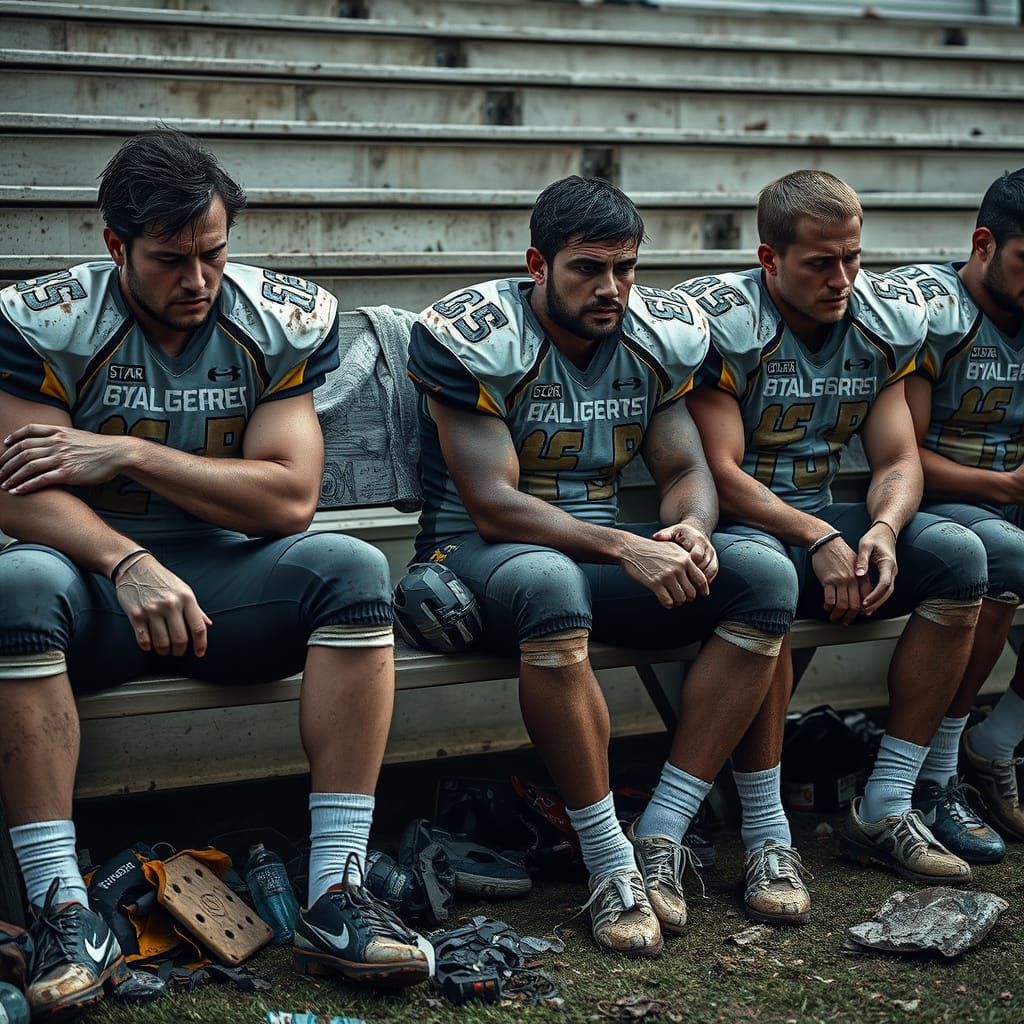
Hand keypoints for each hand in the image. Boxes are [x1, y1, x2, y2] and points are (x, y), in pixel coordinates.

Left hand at [0, 423, 130, 493]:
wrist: (118, 453)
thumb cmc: (101, 448)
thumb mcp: (79, 436)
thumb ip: (63, 438)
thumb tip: (52, 444)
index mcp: (59, 432)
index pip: (29, 431)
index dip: (14, 437)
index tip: (5, 445)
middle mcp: (57, 443)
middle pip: (23, 450)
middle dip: (6, 462)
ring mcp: (61, 457)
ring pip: (28, 466)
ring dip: (12, 476)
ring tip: (3, 484)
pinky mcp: (67, 473)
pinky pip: (41, 479)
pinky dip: (26, 485)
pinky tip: (18, 491)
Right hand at [114, 554, 212, 656]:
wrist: (135, 567)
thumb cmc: (162, 580)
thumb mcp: (183, 590)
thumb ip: (196, 609)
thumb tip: (208, 624)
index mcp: (186, 598)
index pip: (198, 628)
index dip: (201, 644)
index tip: (199, 653)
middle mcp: (171, 604)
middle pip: (180, 639)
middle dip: (180, 651)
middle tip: (178, 651)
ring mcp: (152, 610)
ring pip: (162, 643)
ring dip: (164, 651)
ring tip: (165, 649)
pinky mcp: (136, 614)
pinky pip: (144, 640)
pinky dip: (148, 647)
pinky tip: (150, 644)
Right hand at [618, 533, 709, 607]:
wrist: (631, 548)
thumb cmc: (651, 549)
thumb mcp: (672, 548)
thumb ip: (685, 560)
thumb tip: (696, 574)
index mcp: (685, 559)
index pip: (701, 579)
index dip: (703, 590)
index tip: (702, 594)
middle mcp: (678, 567)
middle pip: (692, 592)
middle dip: (688, 598)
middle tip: (682, 597)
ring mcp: (666, 576)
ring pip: (681, 598)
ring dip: (678, 602)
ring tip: (673, 599)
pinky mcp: (655, 583)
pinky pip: (667, 601)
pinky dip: (668, 604)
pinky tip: (665, 601)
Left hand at [651, 522, 718, 583]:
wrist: (695, 530)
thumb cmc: (681, 533)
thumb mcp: (673, 531)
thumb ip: (665, 535)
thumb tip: (655, 537)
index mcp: (697, 540)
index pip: (696, 556)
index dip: (688, 566)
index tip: (678, 574)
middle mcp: (707, 547)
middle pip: (703, 565)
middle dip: (693, 576)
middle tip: (682, 585)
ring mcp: (712, 554)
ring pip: (710, 570)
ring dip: (701, 580)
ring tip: (689, 589)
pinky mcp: (714, 560)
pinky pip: (713, 572)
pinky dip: (707, 580)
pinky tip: (697, 587)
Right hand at [810, 534, 867, 624]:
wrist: (826, 542)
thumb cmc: (840, 552)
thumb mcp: (856, 563)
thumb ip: (860, 577)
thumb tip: (860, 593)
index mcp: (862, 576)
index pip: (867, 597)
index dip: (863, 610)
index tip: (859, 615)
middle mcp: (853, 580)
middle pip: (855, 605)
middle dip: (850, 617)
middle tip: (845, 621)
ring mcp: (840, 581)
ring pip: (842, 605)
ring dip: (838, 615)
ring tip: (834, 617)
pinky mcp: (828, 580)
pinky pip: (830, 599)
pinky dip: (828, 607)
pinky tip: (827, 607)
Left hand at [857, 523, 898, 615]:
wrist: (886, 531)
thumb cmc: (875, 537)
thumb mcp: (865, 545)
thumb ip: (862, 560)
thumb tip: (859, 574)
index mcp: (888, 563)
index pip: (884, 584)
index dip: (874, 595)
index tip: (864, 602)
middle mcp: (892, 570)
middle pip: (888, 591)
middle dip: (876, 603)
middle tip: (864, 611)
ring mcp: (892, 573)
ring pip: (888, 592)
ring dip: (878, 602)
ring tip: (865, 611)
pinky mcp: (888, 574)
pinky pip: (885, 588)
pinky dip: (878, 597)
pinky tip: (869, 602)